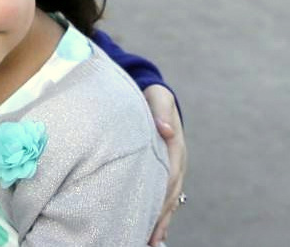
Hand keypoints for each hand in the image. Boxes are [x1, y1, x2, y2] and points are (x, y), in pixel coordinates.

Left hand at [143, 84, 186, 245]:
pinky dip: (161, 214)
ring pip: (169, 199)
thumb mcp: (157, 97)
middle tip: (150, 238)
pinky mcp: (166, 171)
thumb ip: (160, 110)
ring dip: (161, 221)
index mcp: (175, 145)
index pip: (169, 173)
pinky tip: (155, 232)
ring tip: (151, 242)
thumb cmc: (152, 96)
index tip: (152, 211)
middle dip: (161, 216)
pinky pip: (165, 196)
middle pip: (170, 193)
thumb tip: (164, 129)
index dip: (161, 192)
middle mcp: (177, 160)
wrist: (155, 95)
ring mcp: (173, 168)